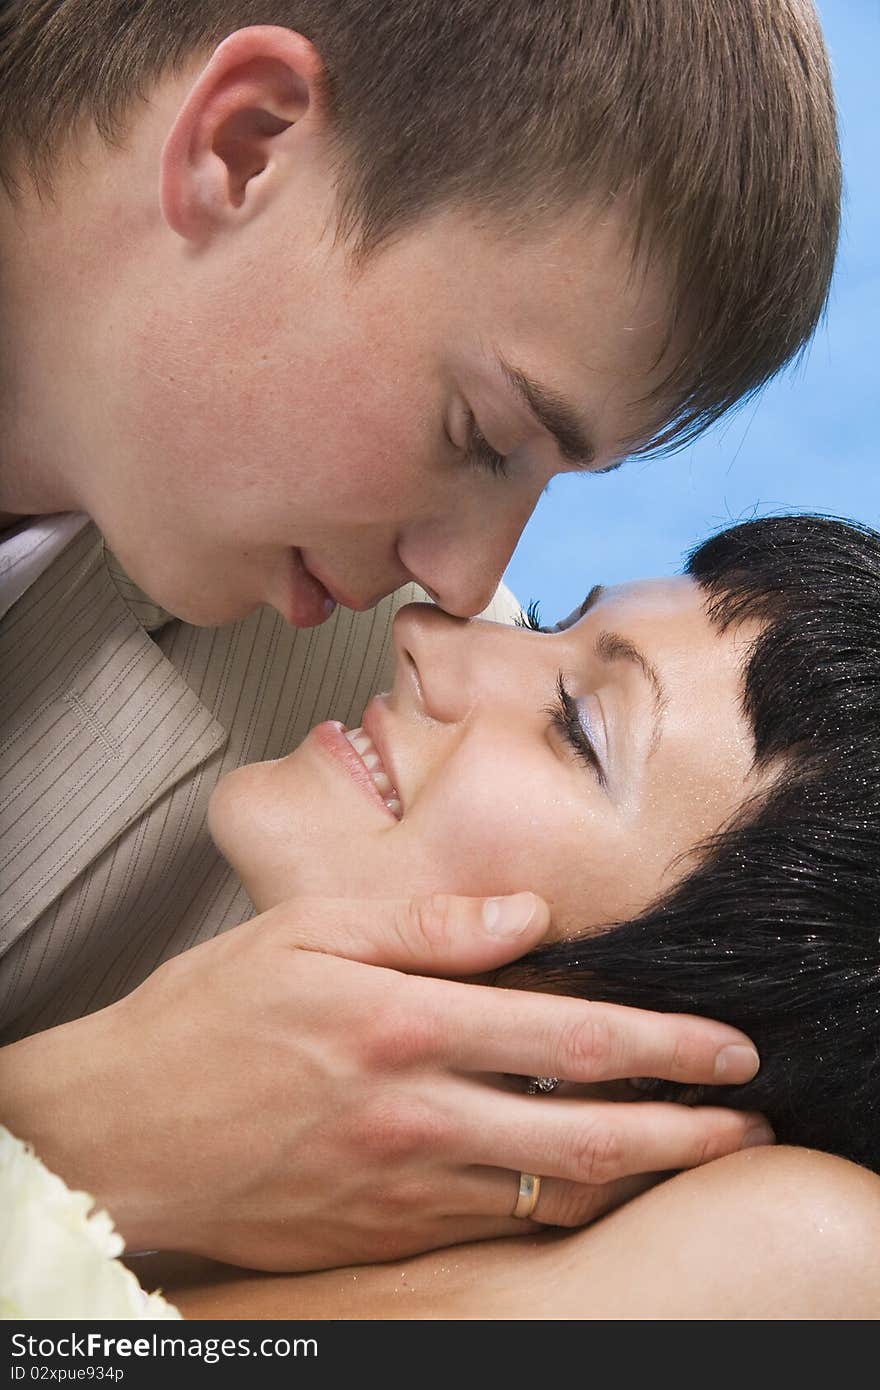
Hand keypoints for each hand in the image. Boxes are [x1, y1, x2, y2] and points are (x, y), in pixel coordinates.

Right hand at [0, 893, 767, 1270]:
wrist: (120, 1132)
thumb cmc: (204, 1020)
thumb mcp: (304, 934)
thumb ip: (424, 924)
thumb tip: (528, 915)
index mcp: (402, 1028)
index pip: (570, 1037)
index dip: (666, 1045)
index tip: (727, 1047)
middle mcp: (415, 1116)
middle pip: (585, 1136)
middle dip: (684, 1130)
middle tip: (746, 1120)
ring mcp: (402, 1185)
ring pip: (551, 1196)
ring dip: (636, 1177)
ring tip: (690, 1155)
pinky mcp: (383, 1230)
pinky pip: (495, 1226)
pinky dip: (557, 1206)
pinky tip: (584, 1185)